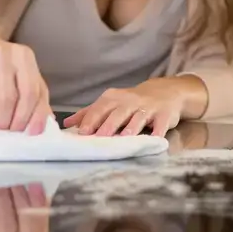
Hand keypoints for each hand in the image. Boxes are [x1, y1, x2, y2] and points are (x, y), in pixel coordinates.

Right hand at [0, 17, 51, 133]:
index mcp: (23, 56)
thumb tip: (43, 124)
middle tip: (6, 130)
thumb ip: (35, 93)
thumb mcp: (21, 70)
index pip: (33, 91)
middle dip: (8, 122)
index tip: (28, 132)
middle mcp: (3, 55)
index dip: (31, 116)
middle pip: (9, 99)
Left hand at [62, 76, 207, 136]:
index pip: (99, 108)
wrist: (165, 92)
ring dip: (131, 127)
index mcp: (113, 98)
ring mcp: (148, 107)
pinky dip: (158, 131)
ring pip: (138, 117)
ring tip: (124, 137)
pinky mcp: (164, 114)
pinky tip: (155, 139)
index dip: (90, 120)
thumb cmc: (132, 101)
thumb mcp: (110, 103)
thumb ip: (90, 113)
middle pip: (117, 112)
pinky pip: (161, 123)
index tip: (81, 133)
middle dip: (108, 125)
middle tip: (99, 137)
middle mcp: (129, 101)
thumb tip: (67, 123)